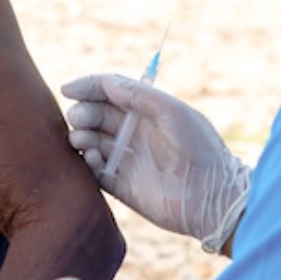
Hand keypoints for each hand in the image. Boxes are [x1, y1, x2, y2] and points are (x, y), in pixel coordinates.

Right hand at [62, 73, 250, 253]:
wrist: (213, 197)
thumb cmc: (199, 148)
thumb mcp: (172, 112)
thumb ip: (138, 95)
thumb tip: (104, 82)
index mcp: (148, 111)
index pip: (110, 92)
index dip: (88, 87)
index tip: (67, 90)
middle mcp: (135, 133)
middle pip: (96, 115)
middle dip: (82, 113)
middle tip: (78, 119)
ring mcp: (127, 159)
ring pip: (91, 141)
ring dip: (80, 137)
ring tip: (81, 140)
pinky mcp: (122, 186)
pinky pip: (94, 172)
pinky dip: (87, 163)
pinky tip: (93, 160)